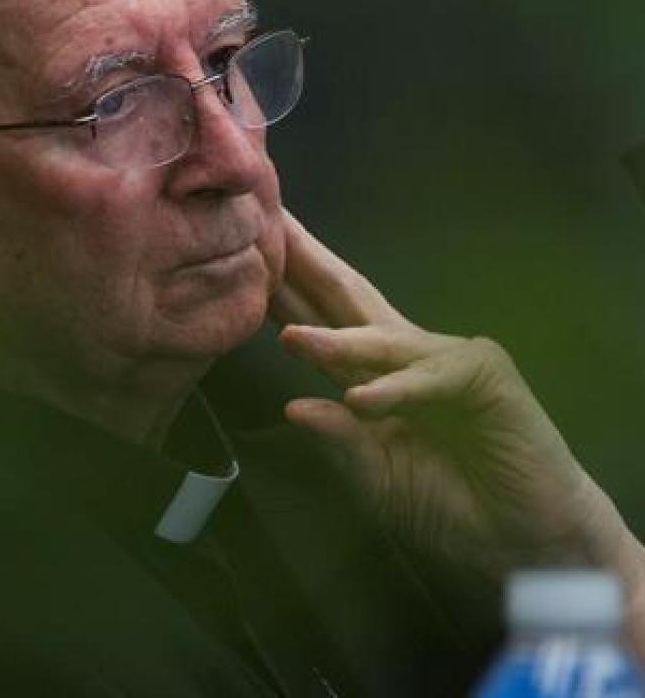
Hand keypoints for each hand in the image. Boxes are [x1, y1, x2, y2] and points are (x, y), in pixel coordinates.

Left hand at [268, 211, 621, 577]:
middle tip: (265, 222)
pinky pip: (431, 379)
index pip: (319, 319)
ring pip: (383, 340)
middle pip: (349, 299)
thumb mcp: (377, 477)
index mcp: (372, 374)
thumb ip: (339, 442)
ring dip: (337, 341)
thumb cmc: (451, 504)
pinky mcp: (487, 376)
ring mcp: (446, 359)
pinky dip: (396, 390)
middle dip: (306, 263)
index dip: (281, 289)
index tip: (238, 256)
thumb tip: (294, 407)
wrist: (524, 539)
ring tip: (292, 338)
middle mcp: (406, 355)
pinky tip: (362, 400)